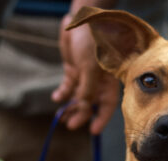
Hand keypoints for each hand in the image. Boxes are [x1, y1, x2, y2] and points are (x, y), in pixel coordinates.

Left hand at [51, 14, 118, 134]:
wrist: (80, 20)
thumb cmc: (92, 42)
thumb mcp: (90, 68)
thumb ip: (87, 89)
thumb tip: (83, 108)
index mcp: (110, 81)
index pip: (108, 105)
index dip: (101, 118)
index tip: (93, 131)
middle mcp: (99, 81)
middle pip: (91, 103)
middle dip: (81, 115)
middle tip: (70, 126)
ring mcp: (85, 75)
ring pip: (78, 96)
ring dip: (70, 107)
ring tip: (61, 117)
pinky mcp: (73, 69)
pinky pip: (68, 85)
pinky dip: (63, 92)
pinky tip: (57, 98)